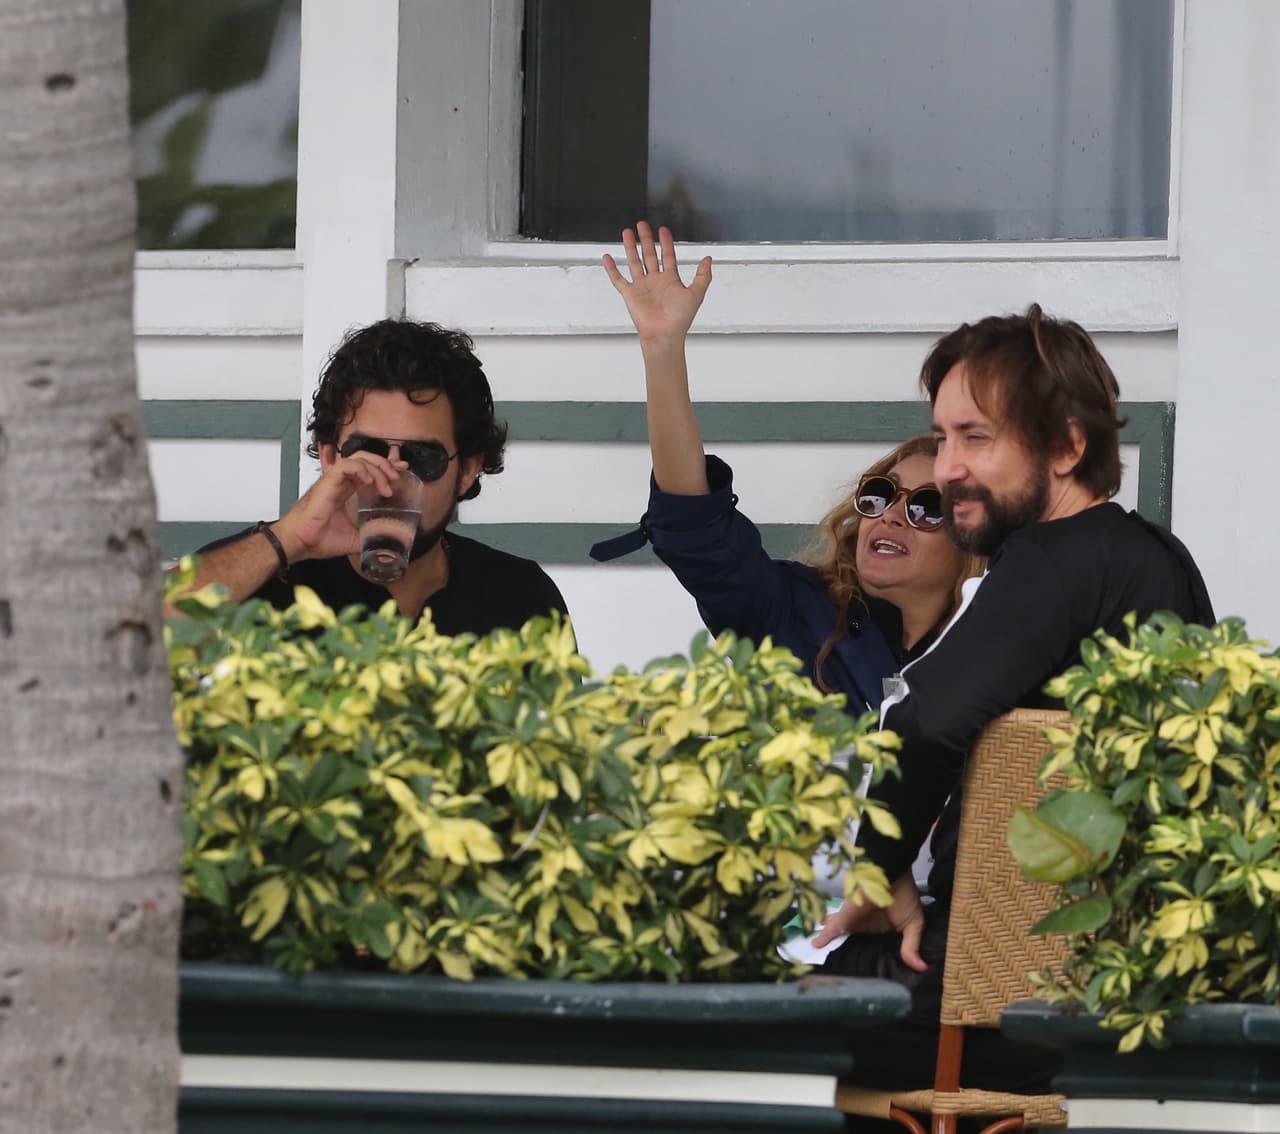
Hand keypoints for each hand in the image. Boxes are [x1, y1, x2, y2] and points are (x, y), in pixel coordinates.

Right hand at [274, 451, 408, 563]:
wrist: (300, 543)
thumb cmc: (318, 538)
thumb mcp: (352, 539)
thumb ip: (368, 536)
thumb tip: (385, 543)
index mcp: (345, 490)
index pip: (368, 470)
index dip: (386, 468)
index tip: (401, 472)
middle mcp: (340, 482)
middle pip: (366, 459)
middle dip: (385, 464)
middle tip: (398, 476)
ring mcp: (333, 480)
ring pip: (358, 459)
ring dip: (377, 467)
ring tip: (387, 483)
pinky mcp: (327, 481)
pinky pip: (346, 465)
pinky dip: (361, 469)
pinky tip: (369, 481)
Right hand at [602, 221, 711, 345]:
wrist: (664, 334)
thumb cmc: (680, 318)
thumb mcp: (696, 294)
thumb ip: (703, 276)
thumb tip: (708, 259)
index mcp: (670, 280)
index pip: (668, 256)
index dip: (666, 242)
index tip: (663, 229)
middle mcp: (655, 281)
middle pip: (650, 255)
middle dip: (646, 239)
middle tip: (642, 225)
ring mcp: (642, 287)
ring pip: (634, 262)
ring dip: (631, 247)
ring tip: (627, 232)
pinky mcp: (630, 294)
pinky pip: (618, 279)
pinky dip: (612, 269)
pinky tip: (607, 258)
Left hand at [812, 872, 927, 972]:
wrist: (891, 874)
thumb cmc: (904, 896)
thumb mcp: (913, 924)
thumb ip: (911, 946)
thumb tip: (922, 968)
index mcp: (881, 930)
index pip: (873, 948)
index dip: (870, 959)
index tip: (866, 975)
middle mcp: (865, 928)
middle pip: (852, 943)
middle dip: (844, 953)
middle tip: (836, 969)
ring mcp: (853, 923)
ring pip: (839, 937)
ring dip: (830, 945)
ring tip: (819, 957)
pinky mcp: (844, 918)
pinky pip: (831, 931)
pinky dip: (822, 939)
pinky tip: (814, 946)